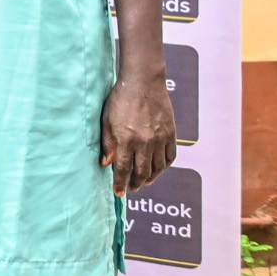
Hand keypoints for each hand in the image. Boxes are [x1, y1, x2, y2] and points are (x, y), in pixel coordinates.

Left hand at [100, 75, 176, 193]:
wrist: (143, 83)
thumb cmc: (120, 99)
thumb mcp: (106, 120)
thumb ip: (107, 143)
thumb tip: (105, 164)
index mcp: (126, 139)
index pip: (123, 169)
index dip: (120, 183)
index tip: (118, 193)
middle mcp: (144, 142)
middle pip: (142, 172)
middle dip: (135, 184)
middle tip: (131, 189)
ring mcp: (160, 139)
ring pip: (158, 168)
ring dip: (150, 178)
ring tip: (144, 182)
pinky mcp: (171, 134)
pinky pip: (170, 157)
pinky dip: (164, 167)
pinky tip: (158, 169)